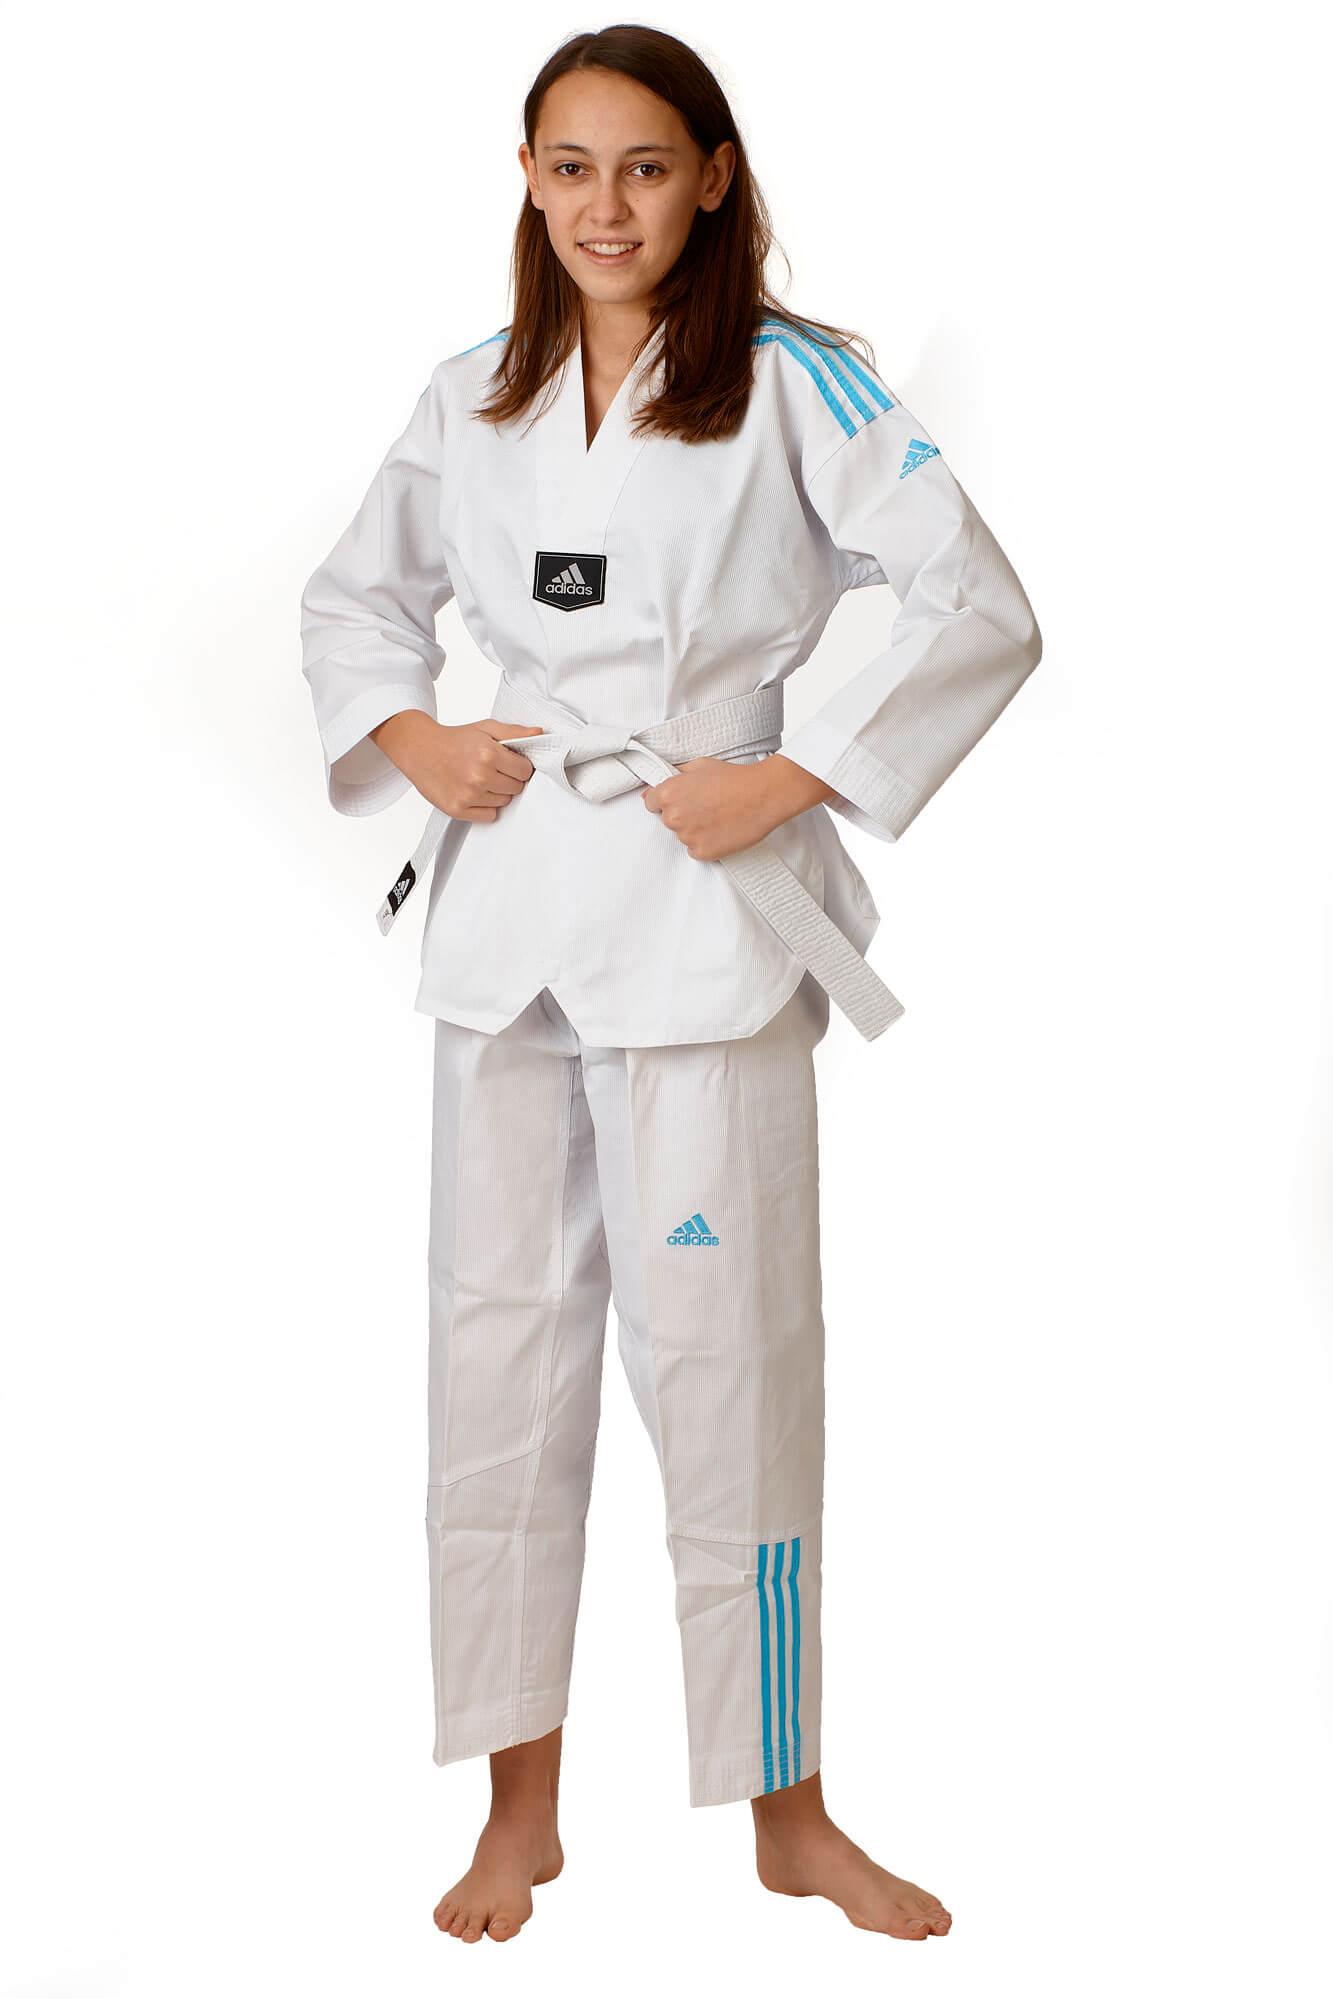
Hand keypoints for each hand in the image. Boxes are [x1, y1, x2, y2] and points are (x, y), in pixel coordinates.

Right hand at [369, 712, 545, 820]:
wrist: (419, 749)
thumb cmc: (453, 739)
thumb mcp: (485, 728)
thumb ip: (514, 732)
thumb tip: (539, 734)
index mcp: (488, 754)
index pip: (525, 771)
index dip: (520, 766)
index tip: (509, 762)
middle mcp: (479, 776)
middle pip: (517, 788)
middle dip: (509, 779)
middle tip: (492, 769)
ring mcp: (468, 795)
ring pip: (504, 802)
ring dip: (497, 793)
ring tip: (480, 779)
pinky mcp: (458, 810)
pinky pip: (489, 816)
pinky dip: (485, 807)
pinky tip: (473, 792)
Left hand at [641, 754, 835, 860]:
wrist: (764, 794)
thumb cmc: (735, 777)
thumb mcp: (700, 765)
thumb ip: (674, 776)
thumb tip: (654, 787)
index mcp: (669, 793)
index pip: (651, 803)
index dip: (666, 800)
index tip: (681, 800)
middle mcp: (674, 817)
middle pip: (667, 820)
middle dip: (682, 814)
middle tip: (706, 806)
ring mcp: (687, 837)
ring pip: (683, 836)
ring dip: (695, 829)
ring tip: (718, 816)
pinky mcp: (703, 853)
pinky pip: (696, 850)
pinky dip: (706, 843)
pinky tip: (721, 830)